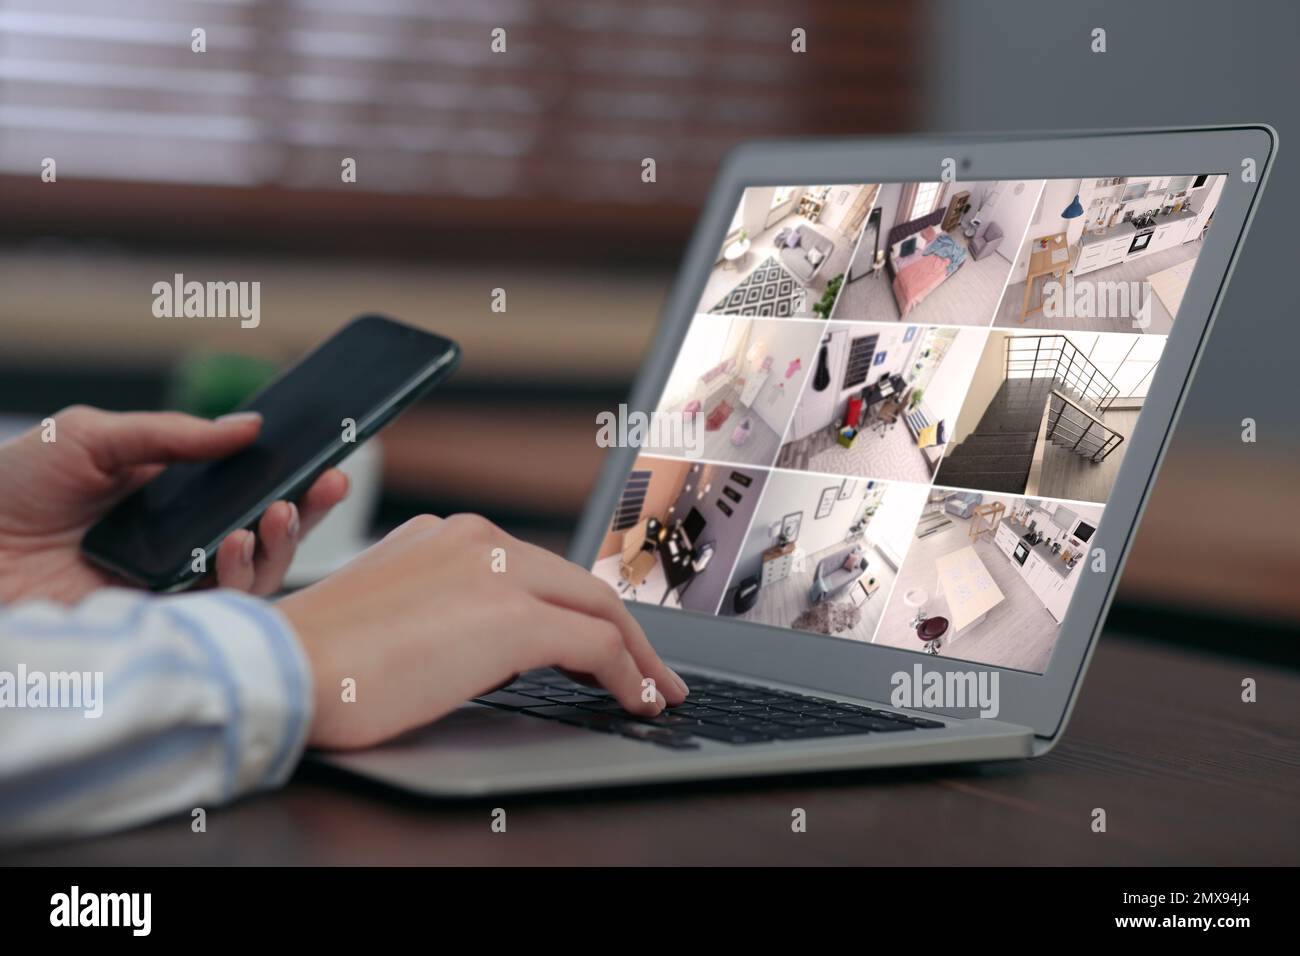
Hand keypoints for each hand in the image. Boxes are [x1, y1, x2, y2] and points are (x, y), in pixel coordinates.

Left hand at [0, 405, 348, 603]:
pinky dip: (239, 576)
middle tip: (327, 484)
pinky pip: (219, 610)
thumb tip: (249, 426)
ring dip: (279, 544)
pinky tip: (235, 543)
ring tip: (275, 514)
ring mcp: (170, 589)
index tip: (329, 461)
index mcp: (170, 501)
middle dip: (306, 512)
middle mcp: (180, 547)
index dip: (293, 480)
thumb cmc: (11, 489)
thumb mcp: (91, 437)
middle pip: (266, 536)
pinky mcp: (156, 627)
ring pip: (255, 577)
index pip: (248, 492)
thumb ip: (172, 434)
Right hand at [278, 513, 689, 748]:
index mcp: (448, 536)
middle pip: (579, 586)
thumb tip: (507, 652)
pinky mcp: (510, 616)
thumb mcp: (397, 617)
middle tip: (653, 674)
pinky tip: (636, 702)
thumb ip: (453, 615)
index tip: (606, 647)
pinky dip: (627, 676)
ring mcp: (496, 572)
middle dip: (628, 635)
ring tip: (655, 693)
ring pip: (598, 609)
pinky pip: (594, 646)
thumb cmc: (322, 661)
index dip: (583, 613)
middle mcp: (477, 540)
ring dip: (636, 657)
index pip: (539, 572)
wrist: (280, 668)